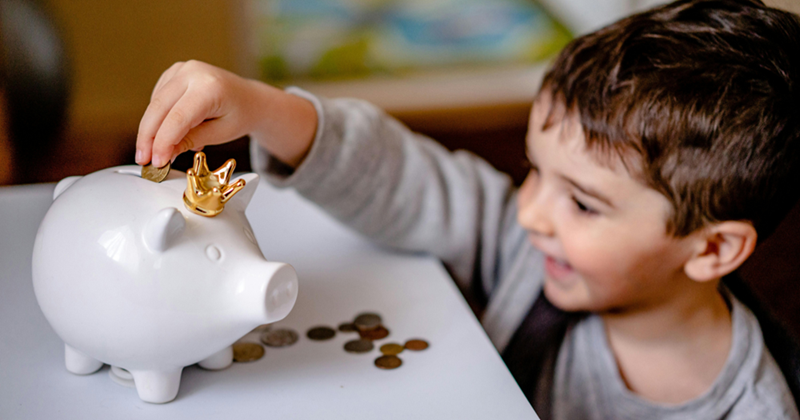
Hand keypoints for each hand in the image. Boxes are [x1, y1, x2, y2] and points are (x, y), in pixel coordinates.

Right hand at [135, 60, 316, 168]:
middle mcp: (194, 72)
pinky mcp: (175, 71)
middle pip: (159, 107)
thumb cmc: (240, 116)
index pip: (178, 118)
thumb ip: (191, 140)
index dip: (162, 142)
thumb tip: (163, 153)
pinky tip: (168, 132)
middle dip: (148, 137)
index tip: (156, 162)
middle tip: (144, 160)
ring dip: (151, 129)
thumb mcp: (220, 134)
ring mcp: (183, 68)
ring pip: (155, 103)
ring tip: (159, 152)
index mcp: (210, 87)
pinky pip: (158, 97)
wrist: (250, 99)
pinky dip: (158, 117)